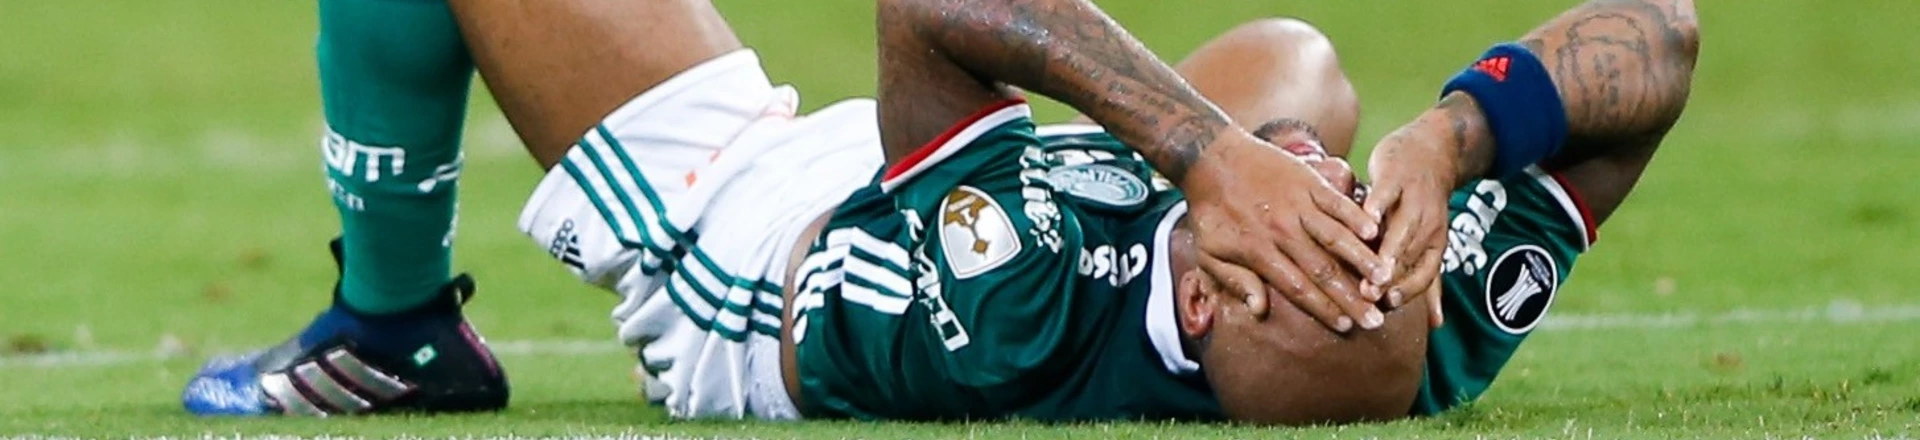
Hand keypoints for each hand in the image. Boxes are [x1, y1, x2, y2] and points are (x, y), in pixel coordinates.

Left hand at [1181, 129, 1388, 332]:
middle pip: (1323, 269)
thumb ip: (1235, 282)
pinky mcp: (1307, 180)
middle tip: (1376, 319)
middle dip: (1351, 297)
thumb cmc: (1210, 211)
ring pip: (1336, 236)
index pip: (1297, 287)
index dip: (1322, 309)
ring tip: (1385, 278)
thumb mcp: (1209, 253)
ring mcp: (1297, 204)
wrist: (1209, 157)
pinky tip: (1376, 231)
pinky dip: (1356, 215)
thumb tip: (1258, 311)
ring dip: (1362, 259)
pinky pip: (1336, 201)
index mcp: (1259, 251)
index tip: (1345, 327)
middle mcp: (1282, 230)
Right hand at [1362, 121, 1460, 315]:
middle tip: (1368, 296)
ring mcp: (1414, 198)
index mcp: (1434, 243)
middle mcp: (1429, 223)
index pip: (1424, 274)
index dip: (1407, 291)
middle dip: (1390, 277)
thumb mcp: (1426, 242)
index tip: (1384, 305)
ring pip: (1402, 228)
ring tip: (1365, 267)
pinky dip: (1377, 206)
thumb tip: (1437, 326)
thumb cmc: (1420, 204)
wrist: (1430, 150)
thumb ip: (1426, 282)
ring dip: (1386, 250)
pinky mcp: (1397, 175)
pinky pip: (1387, 193)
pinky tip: (1361, 220)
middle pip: (1411, 256)